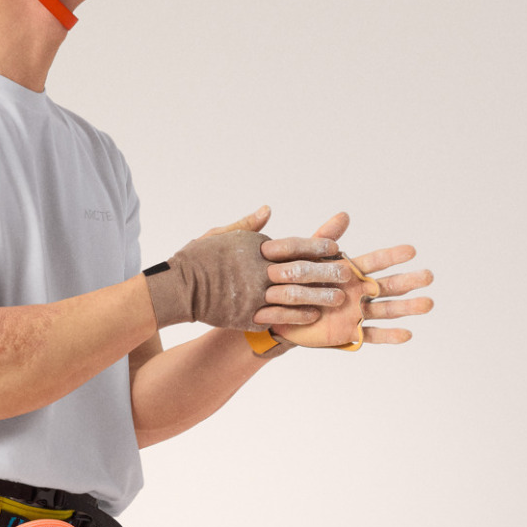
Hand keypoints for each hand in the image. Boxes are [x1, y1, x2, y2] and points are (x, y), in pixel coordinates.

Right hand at [148, 204, 349, 332]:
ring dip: (319, 298)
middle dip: (328, 273)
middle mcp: (259, 270)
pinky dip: (297, 316)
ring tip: (339, 300)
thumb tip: (268, 209)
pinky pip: (279, 316)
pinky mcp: (247, 315)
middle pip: (302, 271)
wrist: (177, 288)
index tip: (337, 247)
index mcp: (257, 247)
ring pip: (295, 296)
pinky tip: (313, 317)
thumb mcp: (221, 233)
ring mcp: (254, 294)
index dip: (319, 246)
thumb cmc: (198, 257)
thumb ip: (248, 225)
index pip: (296, 245)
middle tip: (348, 275)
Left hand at [262, 210, 433, 346]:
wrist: (279, 314)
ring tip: (428, 303)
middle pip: (388, 286)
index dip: (393, 256)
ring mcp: (357, 313)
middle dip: (409, 281)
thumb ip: (324, 238)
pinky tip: (407, 333)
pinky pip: (372, 336)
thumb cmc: (292, 284)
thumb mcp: (306, 258)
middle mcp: (359, 292)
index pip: (376, 262)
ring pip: (386, 310)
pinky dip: (389, 336)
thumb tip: (345, 214)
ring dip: (407, 307)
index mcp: (351, 273)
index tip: (411, 250)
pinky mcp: (350, 334)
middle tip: (428, 276)